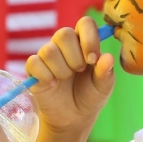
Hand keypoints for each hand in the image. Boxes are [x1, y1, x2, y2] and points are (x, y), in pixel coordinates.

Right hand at [25, 17, 114, 137]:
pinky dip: (45, 76)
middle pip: (63, 34)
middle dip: (74, 57)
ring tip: (66, 79)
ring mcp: (48, 56)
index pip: (85, 23)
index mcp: (84, 42)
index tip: (92, 60)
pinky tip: (52, 84)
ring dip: (61, 69)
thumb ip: (106, 72)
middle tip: (80, 71)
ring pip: (49, 50)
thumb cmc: (90, 95)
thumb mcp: (103, 86)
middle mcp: (65, 45)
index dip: (89, 38)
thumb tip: (108, 57)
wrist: (74, 117)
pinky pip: (34, 63)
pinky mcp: (34, 68)